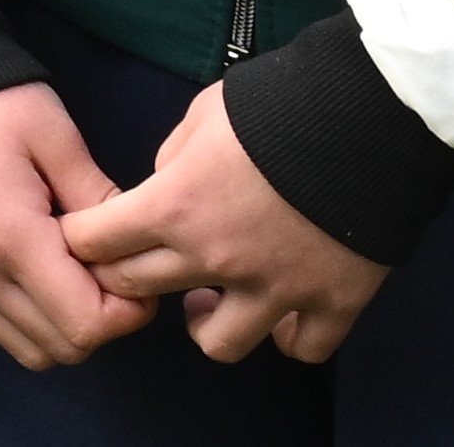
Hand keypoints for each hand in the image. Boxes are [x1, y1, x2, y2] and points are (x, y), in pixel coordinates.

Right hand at [0, 77, 139, 369]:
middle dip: (101, 321)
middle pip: (61, 349)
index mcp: (8, 237)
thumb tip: (131, 248)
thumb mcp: (55, 137)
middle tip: (106, 271)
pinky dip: (27, 320)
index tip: (129, 268)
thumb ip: (99, 199)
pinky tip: (34, 274)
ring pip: (28, 350)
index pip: (87, 325)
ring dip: (62, 326)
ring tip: (70, 275)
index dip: (127, 311)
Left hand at [68, 82, 389, 364]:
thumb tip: (164, 188)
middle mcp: (217, 258)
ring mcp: (278, 288)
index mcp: (175, 206)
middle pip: (136, 291)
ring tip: (214, 297)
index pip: (93, 244)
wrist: (371, 118)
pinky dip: (287, 336)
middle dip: (125, 277)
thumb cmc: (279, 104)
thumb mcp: (202, 114)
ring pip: (218, 343)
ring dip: (206, 322)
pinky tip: (282, 312)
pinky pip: (301, 349)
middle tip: (143, 261)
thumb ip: (172, 159)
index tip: (90, 233)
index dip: (82, 238)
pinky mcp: (336, 303)